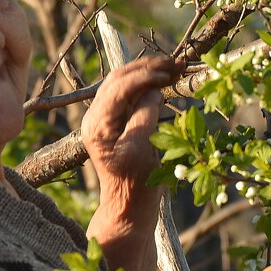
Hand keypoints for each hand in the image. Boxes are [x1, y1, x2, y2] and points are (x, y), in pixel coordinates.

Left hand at [81, 55, 182, 216]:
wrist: (128, 207)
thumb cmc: (136, 184)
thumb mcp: (142, 149)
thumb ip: (145, 115)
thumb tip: (154, 91)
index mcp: (97, 124)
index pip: (119, 86)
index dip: (145, 75)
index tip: (170, 74)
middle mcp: (94, 117)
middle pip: (118, 78)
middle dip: (147, 67)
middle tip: (176, 62)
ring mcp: (103, 119)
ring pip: (123, 83)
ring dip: (148, 72)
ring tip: (174, 68)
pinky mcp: (113, 123)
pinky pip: (128, 95)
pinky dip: (146, 85)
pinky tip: (164, 81)